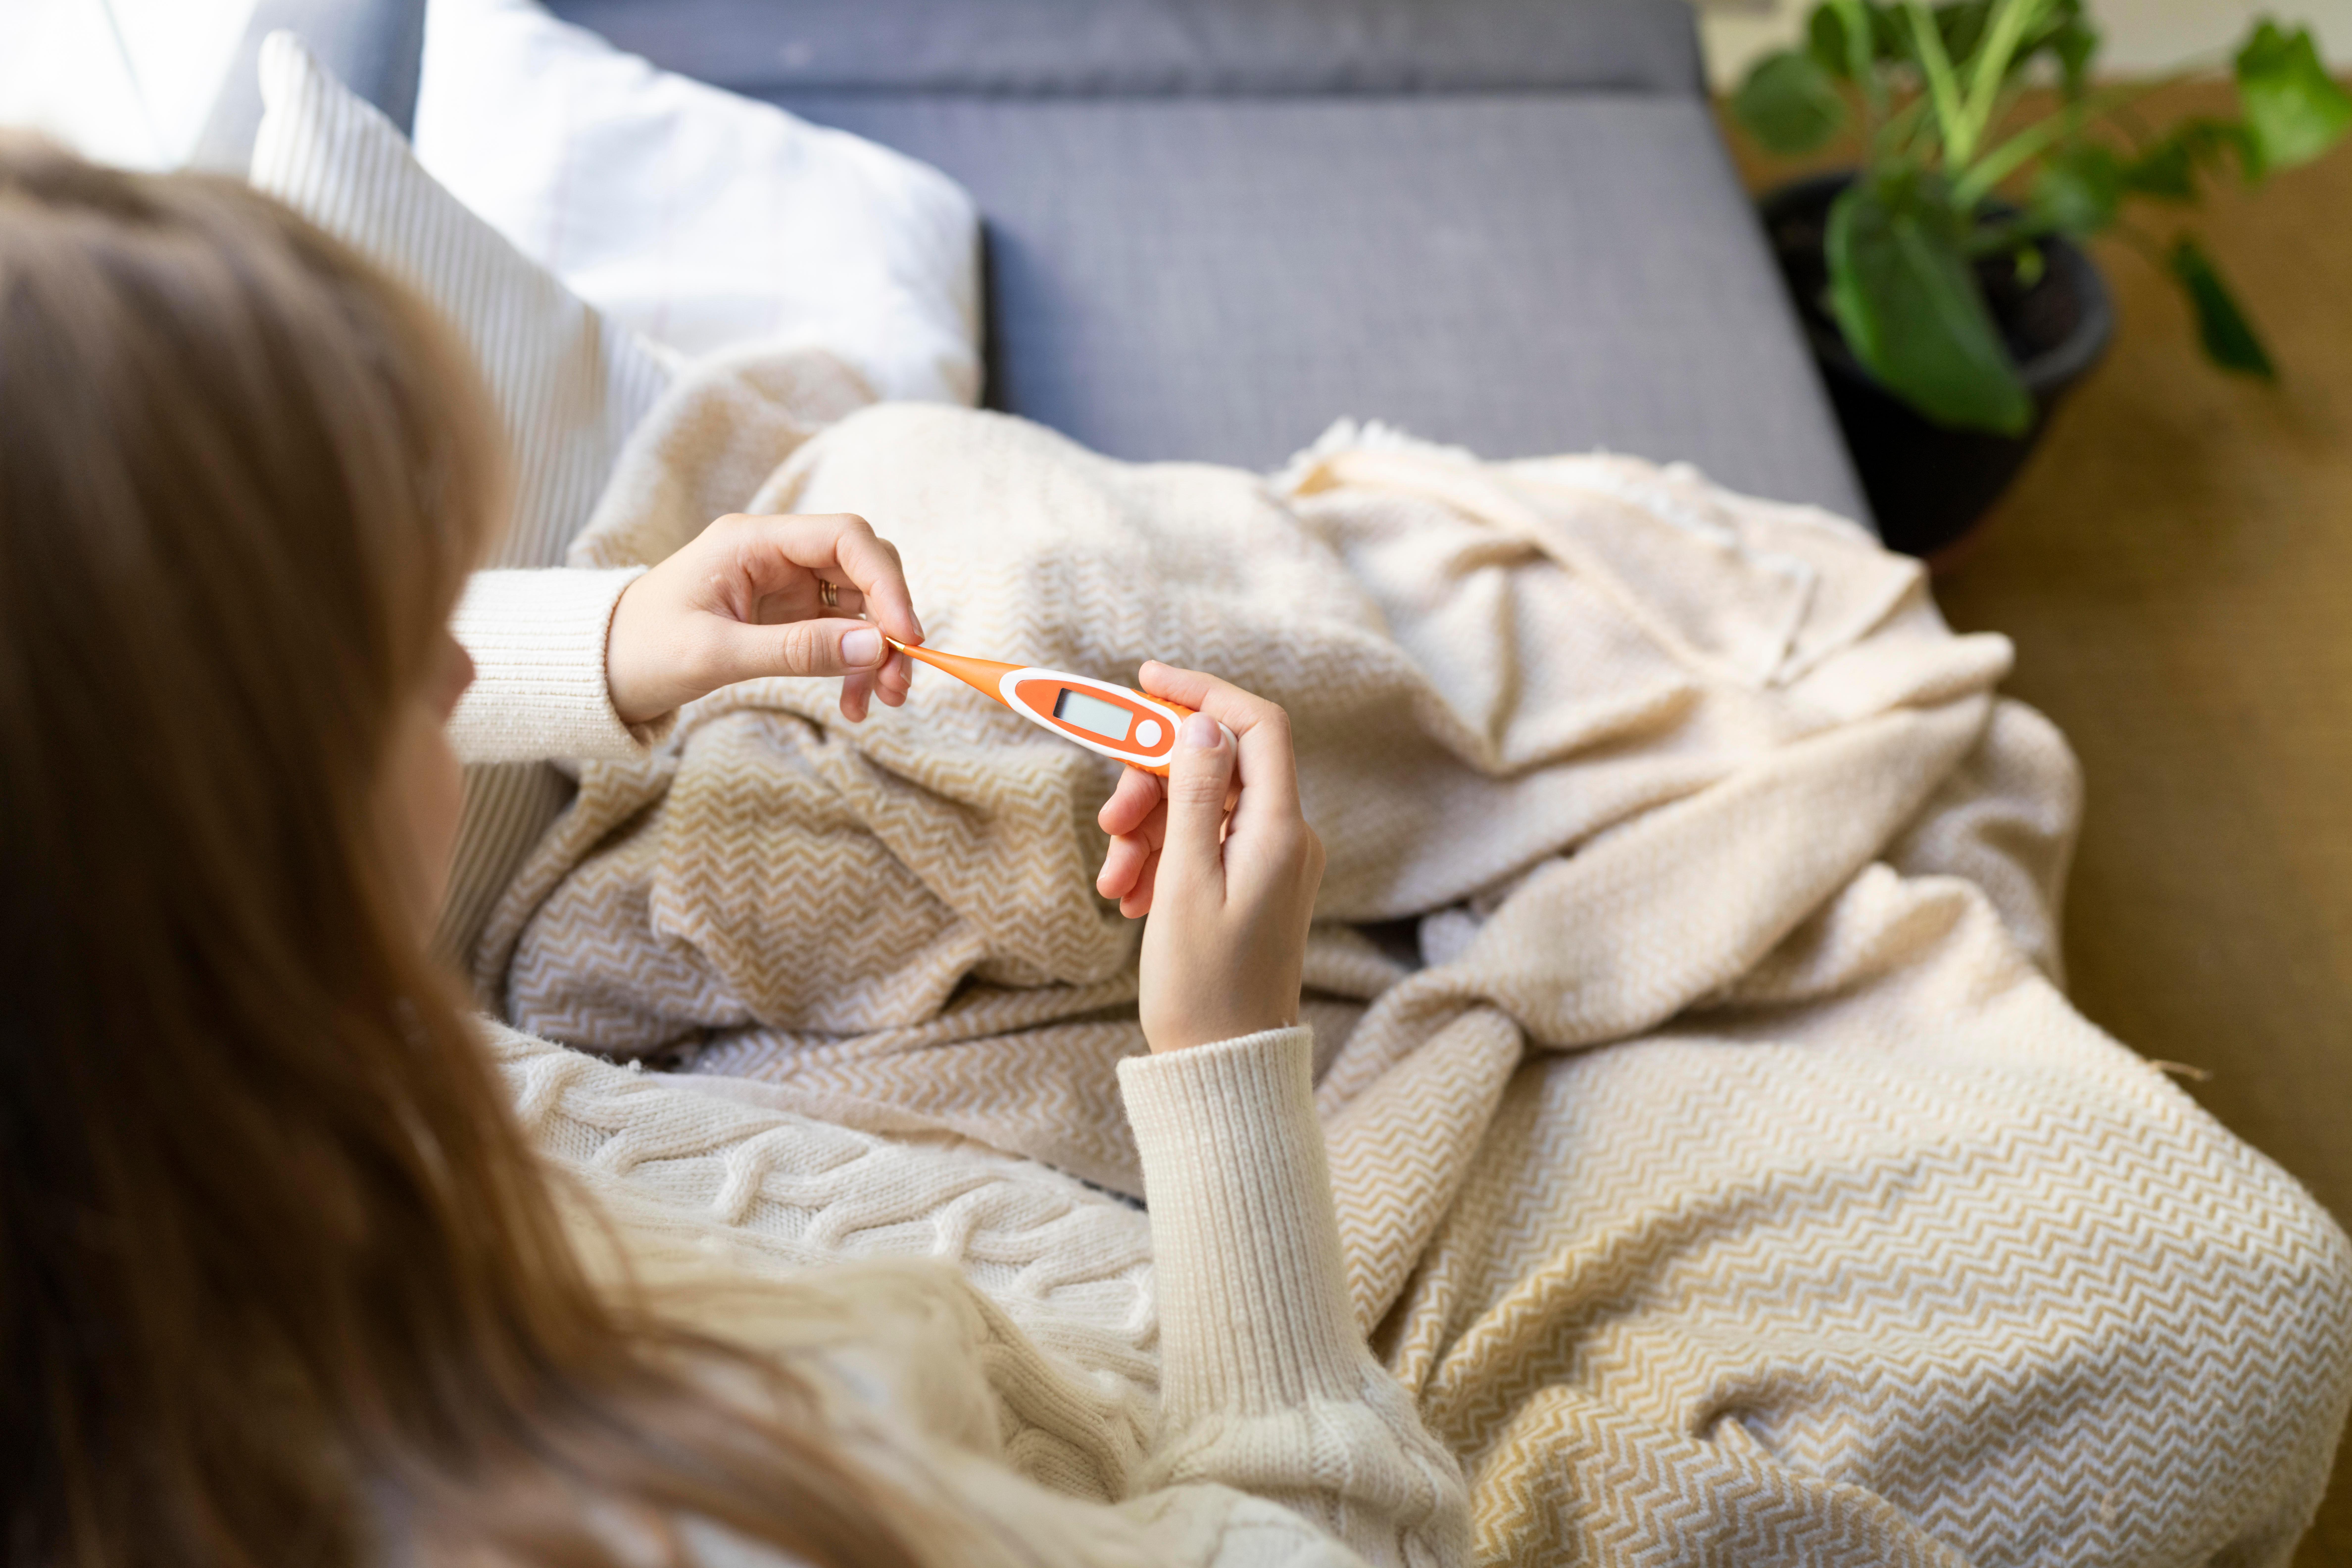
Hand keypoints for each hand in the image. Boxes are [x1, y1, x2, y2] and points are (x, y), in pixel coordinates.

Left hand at [606, 513, 923, 724]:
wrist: (600, 670)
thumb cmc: (641, 652)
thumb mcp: (714, 655)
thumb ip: (795, 650)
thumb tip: (874, 647)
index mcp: (752, 541)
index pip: (845, 538)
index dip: (886, 582)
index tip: (905, 637)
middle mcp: (775, 553)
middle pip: (862, 569)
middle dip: (889, 622)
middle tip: (899, 680)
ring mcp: (783, 584)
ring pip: (858, 605)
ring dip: (877, 651)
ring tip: (882, 700)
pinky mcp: (785, 615)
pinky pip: (839, 633)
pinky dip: (854, 665)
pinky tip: (853, 702)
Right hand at [1097, 664, 1324, 1052]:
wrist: (1223, 1064)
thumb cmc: (1203, 986)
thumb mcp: (1186, 882)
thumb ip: (1192, 797)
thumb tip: (1203, 726)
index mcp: (1281, 831)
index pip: (1256, 726)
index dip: (1202, 693)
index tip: (1145, 680)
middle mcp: (1285, 838)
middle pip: (1215, 766)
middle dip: (1151, 781)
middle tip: (1108, 822)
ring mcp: (1268, 863)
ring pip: (1197, 808)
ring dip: (1146, 831)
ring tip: (1114, 882)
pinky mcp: (1248, 887)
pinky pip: (1199, 847)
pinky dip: (1159, 860)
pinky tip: (1130, 897)